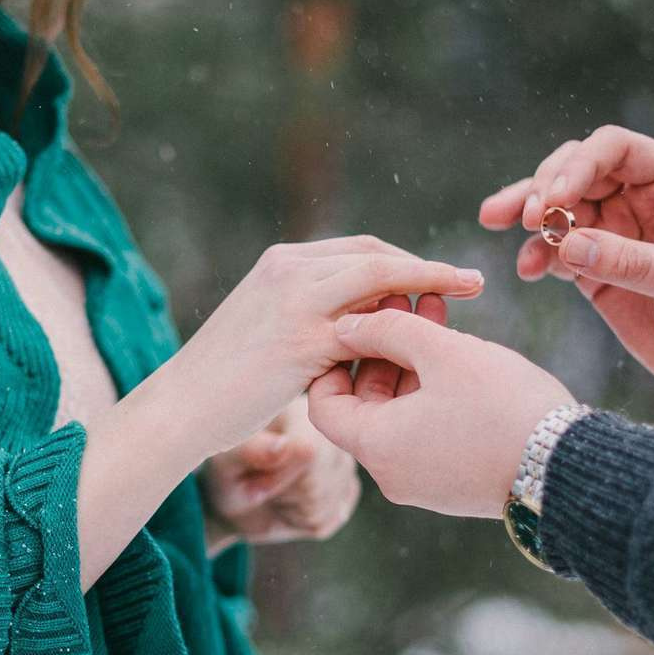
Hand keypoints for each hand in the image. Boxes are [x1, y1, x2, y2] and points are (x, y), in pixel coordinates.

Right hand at [167, 236, 483, 458]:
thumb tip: (355, 322)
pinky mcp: (301, 341)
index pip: (360, 248)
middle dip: (429, 266)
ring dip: (430, 284)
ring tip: (468, 297)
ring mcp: (295, 302)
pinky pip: (366, 329)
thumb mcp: (264, 326)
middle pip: (376, 254)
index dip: (407, 261)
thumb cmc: (224, 379)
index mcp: (281, 262)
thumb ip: (307, 312)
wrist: (182, 406)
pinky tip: (429, 347)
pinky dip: (403, 331)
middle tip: (471, 282)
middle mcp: (288, 270)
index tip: (440, 277)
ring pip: (379, 278)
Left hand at [202, 397, 361, 551]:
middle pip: (319, 484)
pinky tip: (287, 505)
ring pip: (322, 506)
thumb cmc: (228, 470)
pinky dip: (298, 521)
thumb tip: (281, 447)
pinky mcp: (346, 495)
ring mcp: (343, 465)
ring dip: (287, 509)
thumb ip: (251, 450)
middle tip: (260, 486)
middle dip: (282, 494)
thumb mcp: (226, 459)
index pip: (309, 453)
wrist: (236, 500)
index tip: (253, 479)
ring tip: (273, 492)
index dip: (278, 477)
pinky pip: (325, 520)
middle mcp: (332, 434)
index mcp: (303, 412)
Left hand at [306, 308, 575, 518]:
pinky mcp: (456, 482)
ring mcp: (425, 482)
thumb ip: (387, 329)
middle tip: (403, 301)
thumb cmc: (503, 407)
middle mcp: (392, 474)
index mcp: (377, 448)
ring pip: (400, 413)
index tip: (354, 321)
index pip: (323, 403)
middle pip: (364, 404)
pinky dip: (434, 391)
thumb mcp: (442, 352)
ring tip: (436, 311)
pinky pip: (428, 431)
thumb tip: (346, 324)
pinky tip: (458, 350)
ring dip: (412, 363)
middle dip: (382, 348)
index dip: (333, 356)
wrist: (569, 468)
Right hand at [478, 125, 653, 425]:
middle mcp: (635, 201)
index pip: (614, 149)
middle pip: (575, 170)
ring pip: (557, 209)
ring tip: (498, 224)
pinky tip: (527, 270)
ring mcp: (612, 236)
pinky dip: (535, 256)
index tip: (557, 198)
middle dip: (545, 186)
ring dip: (526, 212)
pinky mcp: (594, 273)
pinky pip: (554, 253)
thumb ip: (628, 262)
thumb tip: (567, 243)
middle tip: (529, 218)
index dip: (580, 163)